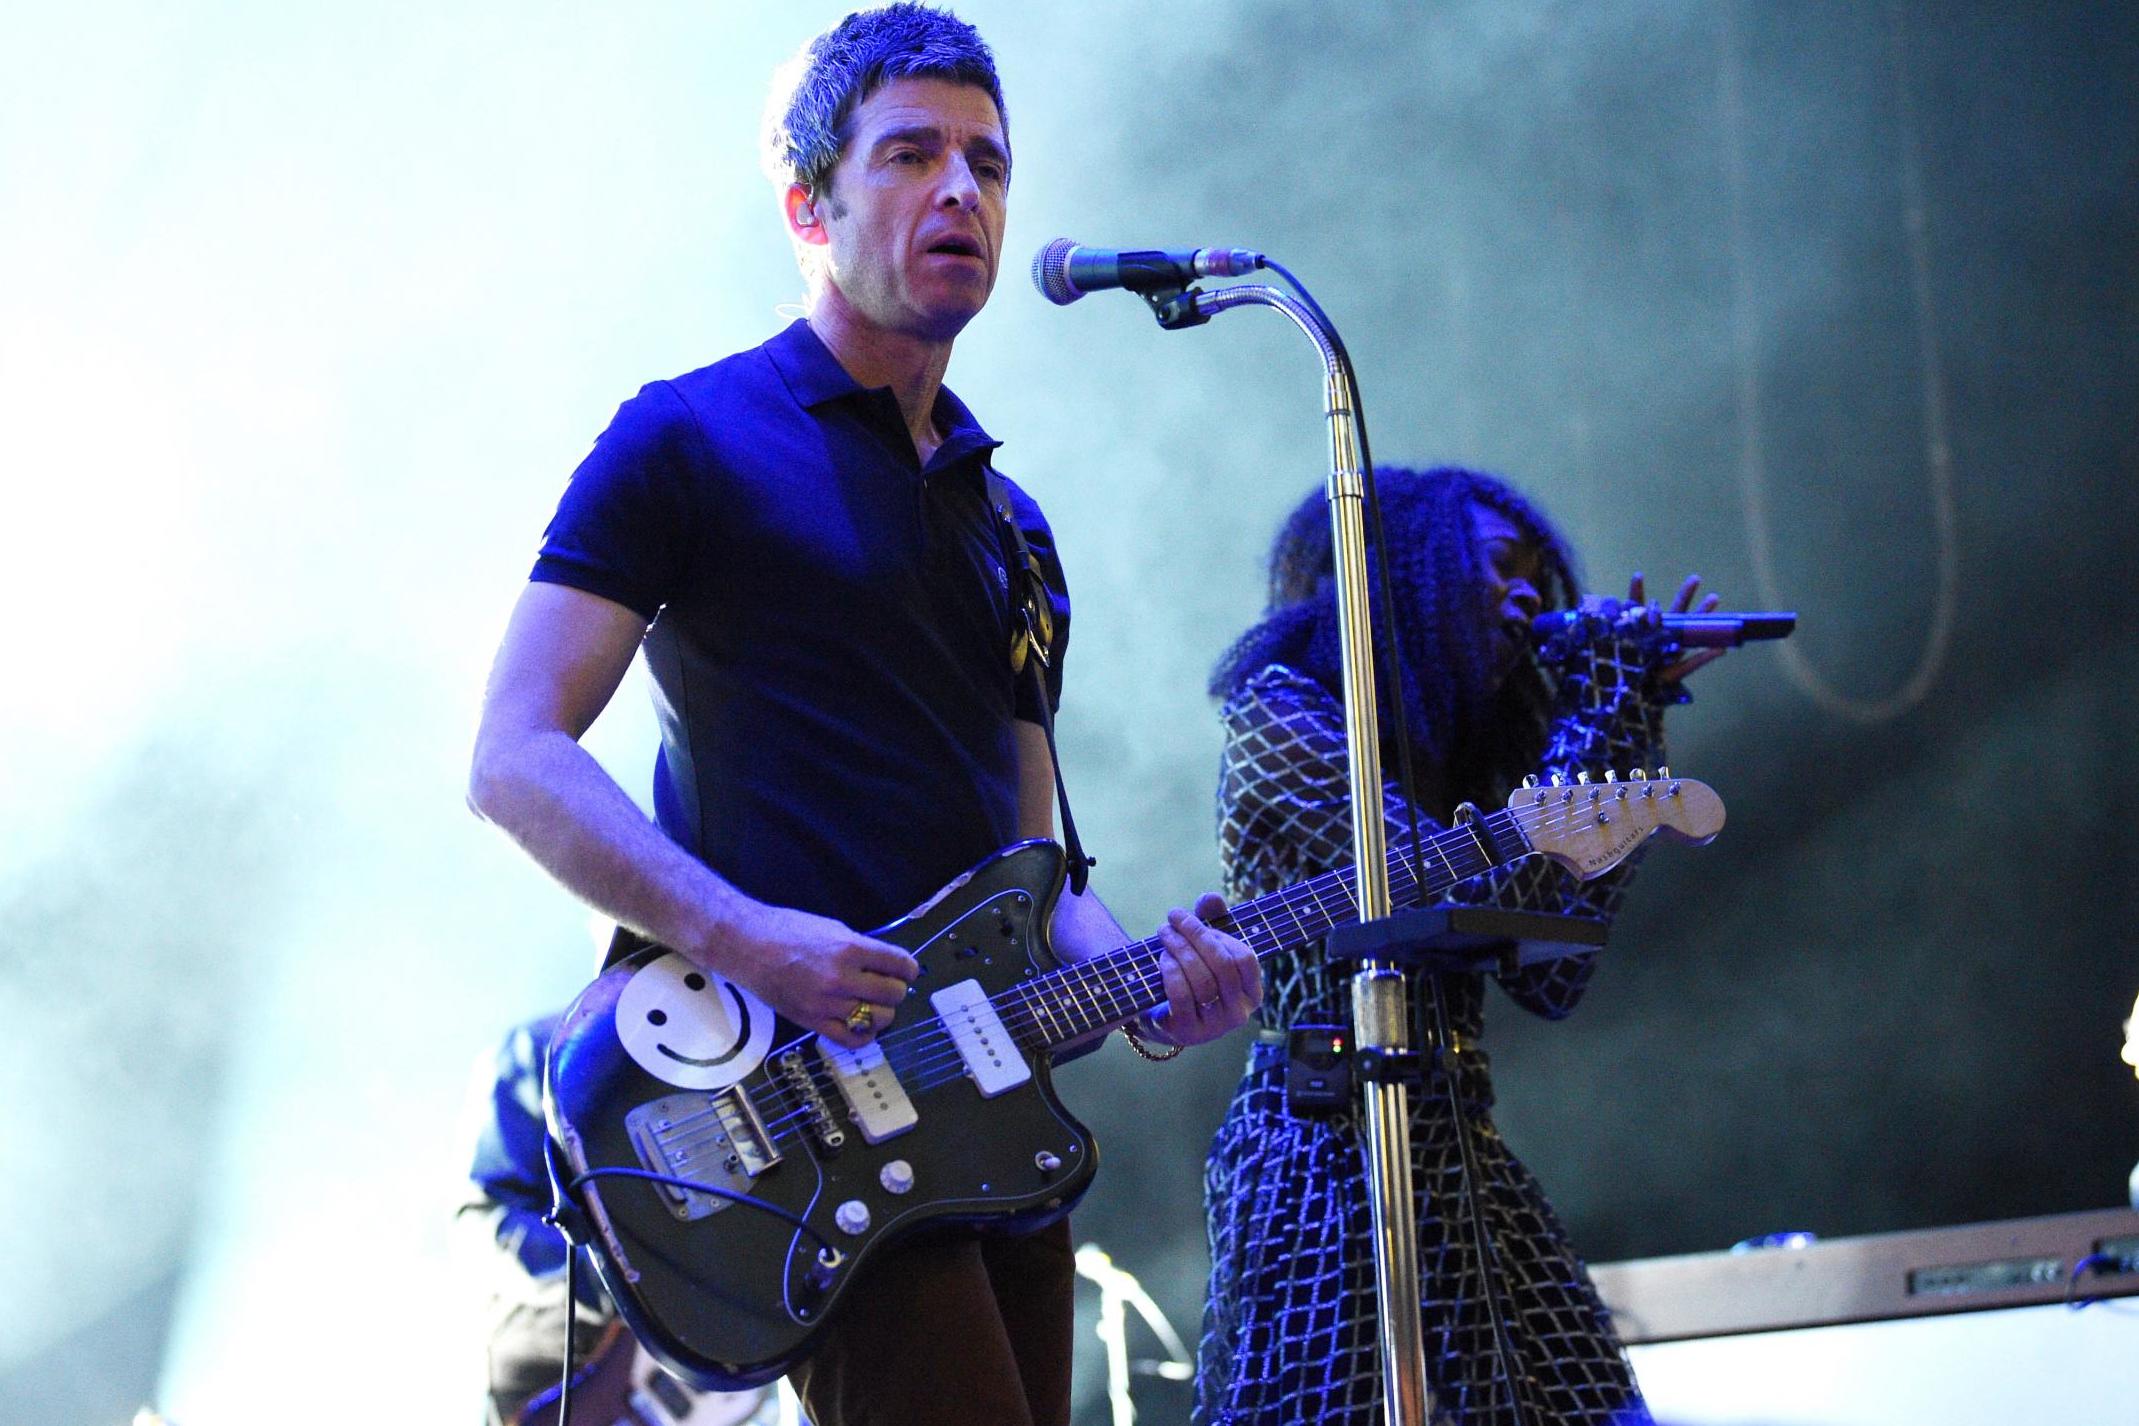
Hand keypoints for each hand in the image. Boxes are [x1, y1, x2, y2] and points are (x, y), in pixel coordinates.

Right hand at [700, 903, 917, 1048]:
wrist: (749, 947)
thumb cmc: (788, 931)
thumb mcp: (833, 928)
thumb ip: (862, 948)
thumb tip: (888, 964)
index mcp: (849, 949)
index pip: (899, 964)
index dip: (909, 968)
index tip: (906, 970)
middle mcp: (841, 979)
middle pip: (893, 994)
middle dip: (897, 989)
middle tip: (889, 986)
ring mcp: (826, 1004)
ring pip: (878, 1019)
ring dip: (884, 1012)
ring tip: (874, 1004)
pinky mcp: (812, 1022)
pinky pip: (851, 1039)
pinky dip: (865, 1035)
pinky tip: (862, 1024)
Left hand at [1141, 893, 1262, 1048]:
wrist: (1165, 1016)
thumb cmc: (1192, 976)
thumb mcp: (1205, 947)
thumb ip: (1212, 919)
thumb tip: (1211, 898)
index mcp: (1252, 992)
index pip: (1245, 958)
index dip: (1218, 934)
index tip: (1191, 917)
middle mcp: (1239, 1013)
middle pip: (1221, 965)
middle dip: (1195, 935)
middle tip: (1172, 918)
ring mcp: (1215, 1026)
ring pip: (1201, 980)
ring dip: (1180, 950)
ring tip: (1165, 936)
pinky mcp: (1188, 1032)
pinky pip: (1182, 995)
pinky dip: (1171, 971)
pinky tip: (1162, 959)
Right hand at [1631, 570, 1726, 684]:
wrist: (1634, 692)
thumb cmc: (1658, 684)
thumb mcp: (1680, 672)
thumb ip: (1699, 660)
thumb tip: (1723, 649)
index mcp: (1677, 641)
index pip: (1693, 623)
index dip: (1704, 611)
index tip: (1714, 597)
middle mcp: (1663, 632)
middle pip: (1677, 609)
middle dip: (1686, 594)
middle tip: (1696, 578)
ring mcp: (1646, 629)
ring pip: (1650, 606)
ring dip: (1649, 592)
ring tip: (1645, 574)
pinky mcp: (1629, 629)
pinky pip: (1630, 609)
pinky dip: (1634, 592)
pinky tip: (1637, 577)